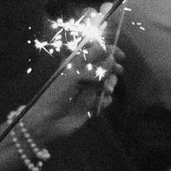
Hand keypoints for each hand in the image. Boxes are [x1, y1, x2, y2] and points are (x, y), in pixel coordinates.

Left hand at [20, 29, 115, 144]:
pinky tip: (100, 103)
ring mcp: (89, 90)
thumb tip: (112, 61)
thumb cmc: (57, 93)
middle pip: (105, 66)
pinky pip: (105, 99)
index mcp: (77, 64)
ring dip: (110, 84)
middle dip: (113, 68)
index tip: (121, 56)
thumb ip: (93, 67)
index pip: (96, 51)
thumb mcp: (74, 75)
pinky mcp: (92, 105)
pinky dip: (105, 100)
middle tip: (119, 71)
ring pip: (108, 82)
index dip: (109, 51)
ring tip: (107, 90)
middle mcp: (84, 75)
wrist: (49, 119)